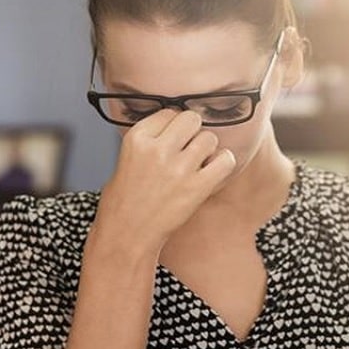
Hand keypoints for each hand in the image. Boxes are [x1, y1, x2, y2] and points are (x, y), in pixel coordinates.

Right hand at [94, 110, 235, 249]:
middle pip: (191, 118)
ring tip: (196, 165)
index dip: (174, 126)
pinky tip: (211, 173)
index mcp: (137, 138)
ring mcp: (178, 168)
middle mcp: (158, 149)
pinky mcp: (196, 187)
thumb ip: (150, 141)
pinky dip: (223, 164)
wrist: (126, 236)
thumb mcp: (125, 159)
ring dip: (207, 150)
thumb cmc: (123, 202)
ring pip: (209, 138)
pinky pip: (225, 160)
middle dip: (192, 132)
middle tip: (187, 149)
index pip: (169, 112)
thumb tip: (174, 128)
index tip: (173, 139)